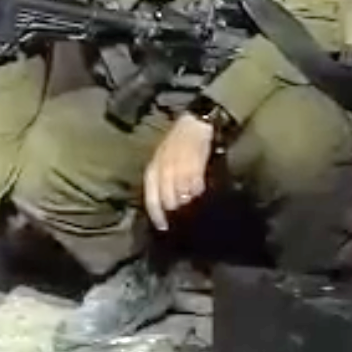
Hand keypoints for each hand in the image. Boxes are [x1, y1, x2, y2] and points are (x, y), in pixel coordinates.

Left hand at [143, 113, 215, 230]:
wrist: (194, 124)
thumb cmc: (176, 143)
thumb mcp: (161, 160)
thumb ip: (161, 181)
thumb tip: (164, 205)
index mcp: (153, 170)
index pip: (151, 199)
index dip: (157, 215)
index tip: (164, 227)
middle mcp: (163, 171)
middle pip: (168, 201)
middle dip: (175, 207)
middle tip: (183, 204)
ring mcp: (179, 169)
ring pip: (183, 196)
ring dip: (188, 198)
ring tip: (191, 192)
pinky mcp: (195, 166)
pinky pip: (196, 187)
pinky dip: (198, 189)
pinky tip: (199, 185)